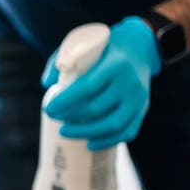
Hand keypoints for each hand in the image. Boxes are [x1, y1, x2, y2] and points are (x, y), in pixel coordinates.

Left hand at [41, 16, 160, 150]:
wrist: (140, 48)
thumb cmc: (103, 48)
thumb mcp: (83, 45)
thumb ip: (62, 61)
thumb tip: (46, 85)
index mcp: (115, 64)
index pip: (87, 87)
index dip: (65, 102)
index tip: (48, 109)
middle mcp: (130, 82)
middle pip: (97, 108)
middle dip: (70, 117)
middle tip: (54, 118)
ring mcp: (139, 98)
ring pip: (112, 124)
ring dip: (85, 133)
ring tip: (65, 132)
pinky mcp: (143, 109)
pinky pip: (128, 131)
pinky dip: (108, 141)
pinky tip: (90, 144)